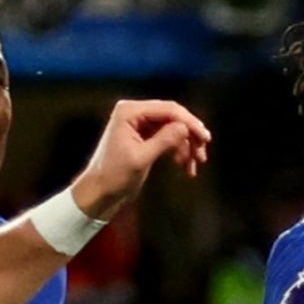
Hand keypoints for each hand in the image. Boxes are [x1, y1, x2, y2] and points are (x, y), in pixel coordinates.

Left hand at [66, 99, 212, 222]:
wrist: (98, 194)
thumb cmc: (113, 176)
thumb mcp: (140, 159)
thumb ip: (164, 140)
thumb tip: (186, 127)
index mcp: (129, 111)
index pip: (168, 109)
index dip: (189, 122)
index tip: (205, 138)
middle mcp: (135, 113)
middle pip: (173, 117)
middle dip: (190, 135)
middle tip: (203, 154)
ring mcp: (140, 124)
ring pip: (173, 129)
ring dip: (187, 146)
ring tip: (195, 165)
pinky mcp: (144, 138)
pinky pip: (168, 139)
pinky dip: (179, 152)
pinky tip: (186, 168)